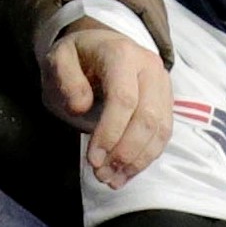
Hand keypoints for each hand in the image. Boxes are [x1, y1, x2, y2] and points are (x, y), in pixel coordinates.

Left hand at [47, 25, 170, 185]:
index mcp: (122, 54)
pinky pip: (163, 135)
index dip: (110, 133)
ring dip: (137, 161)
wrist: (101, 47)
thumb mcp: (58, 59)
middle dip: (125, 152)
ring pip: (160, 130)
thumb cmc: (78, 57)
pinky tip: (125, 173)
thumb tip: (80, 106)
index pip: (124, 99)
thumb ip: (65, 77)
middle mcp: (150, 68)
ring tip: (112, 179)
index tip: (92, 159)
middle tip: (101, 175)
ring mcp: (163, 85)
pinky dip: (146, 158)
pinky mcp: (167, 103)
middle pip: (147, 118)